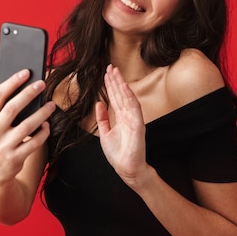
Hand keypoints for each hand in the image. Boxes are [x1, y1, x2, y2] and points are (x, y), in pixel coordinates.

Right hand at [0, 70, 54, 185]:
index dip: (12, 82)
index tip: (26, 72)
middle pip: (12, 108)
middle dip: (28, 94)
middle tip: (42, 84)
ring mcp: (4, 146)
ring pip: (26, 126)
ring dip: (41, 114)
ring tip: (51, 105)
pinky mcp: (15, 158)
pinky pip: (34, 143)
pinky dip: (42, 133)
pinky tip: (47, 125)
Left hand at [95, 65, 151, 189]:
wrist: (127, 169)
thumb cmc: (118, 154)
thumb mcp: (105, 133)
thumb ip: (102, 118)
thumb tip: (99, 103)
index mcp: (121, 118)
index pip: (115, 98)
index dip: (111, 85)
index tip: (106, 73)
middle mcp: (128, 116)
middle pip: (121, 94)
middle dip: (115, 80)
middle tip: (110, 66)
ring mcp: (133, 119)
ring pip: (127, 98)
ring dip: (121, 84)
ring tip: (115, 72)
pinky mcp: (138, 125)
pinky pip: (134, 108)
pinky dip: (129, 96)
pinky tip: (124, 86)